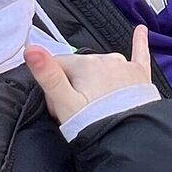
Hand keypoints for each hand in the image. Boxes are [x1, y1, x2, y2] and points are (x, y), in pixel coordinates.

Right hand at [23, 26, 152, 123]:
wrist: (129, 141)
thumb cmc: (94, 124)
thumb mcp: (63, 103)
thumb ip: (47, 75)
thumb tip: (30, 49)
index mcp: (84, 64)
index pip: (58, 66)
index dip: (53, 87)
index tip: (57, 105)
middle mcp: (105, 59)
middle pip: (79, 68)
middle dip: (74, 86)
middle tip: (77, 111)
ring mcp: (124, 65)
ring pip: (101, 66)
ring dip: (95, 80)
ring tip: (96, 106)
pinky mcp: (140, 75)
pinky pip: (139, 53)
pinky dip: (139, 42)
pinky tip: (141, 31)